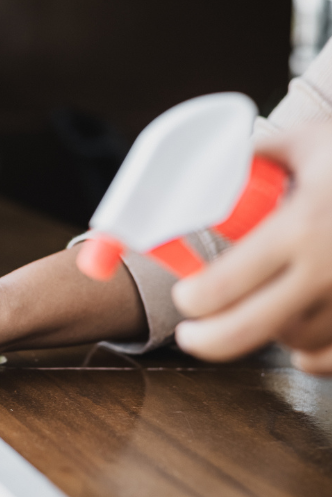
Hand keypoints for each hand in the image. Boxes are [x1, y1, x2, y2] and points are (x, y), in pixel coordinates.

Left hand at [172, 123, 331, 374]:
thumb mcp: (312, 141)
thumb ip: (256, 156)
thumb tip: (207, 172)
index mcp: (304, 226)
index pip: (226, 283)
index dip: (194, 300)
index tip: (184, 298)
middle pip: (250, 328)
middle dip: (208, 340)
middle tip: (191, 335)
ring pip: (294, 341)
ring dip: (264, 334)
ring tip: (250, 313)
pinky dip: (311, 356)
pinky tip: (295, 339)